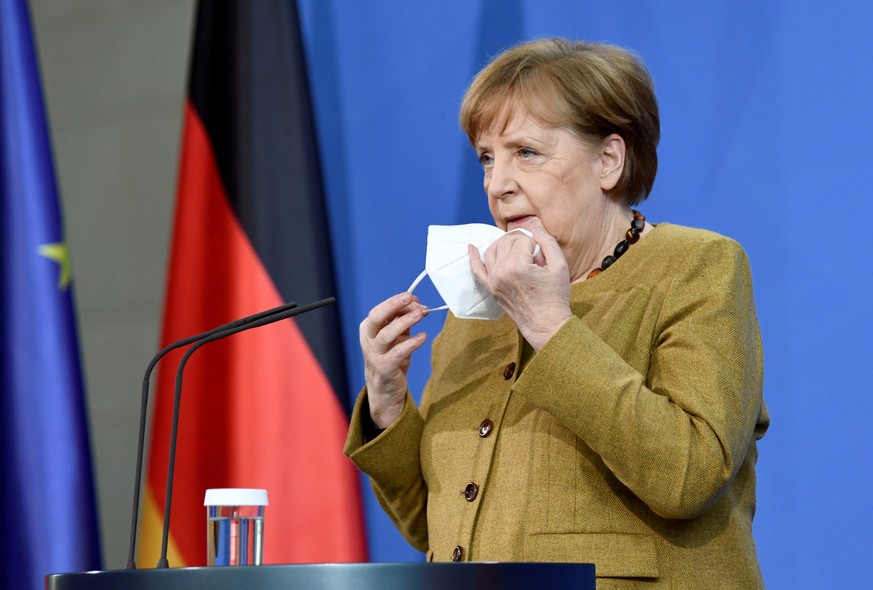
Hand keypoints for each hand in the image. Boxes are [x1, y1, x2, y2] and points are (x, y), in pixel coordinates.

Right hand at [360, 292, 427, 427]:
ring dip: (404, 322)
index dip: (397, 302)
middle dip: (393, 305)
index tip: (414, 298)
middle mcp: (368, 340)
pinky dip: (411, 343)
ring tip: (421, 314)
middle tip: (410, 297)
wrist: (384, 390)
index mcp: (368, 329)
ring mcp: (375, 355)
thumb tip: (417, 302)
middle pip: (376, 318)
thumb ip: (404, 321)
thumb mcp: (397, 338)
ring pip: (386, 334)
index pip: (381, 310)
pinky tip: (422, 337)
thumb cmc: (390, 359)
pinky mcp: (385, 368)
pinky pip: (397, 353)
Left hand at [469, 220, 571, 349]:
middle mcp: (501, 272)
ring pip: (492, 250)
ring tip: (518, 250)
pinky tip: (471, 248)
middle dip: (521, 242)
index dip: (536, 244)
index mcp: (517, 265)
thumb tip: (534, 224)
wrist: (547, 326)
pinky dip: (473, 258)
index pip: (523, 239)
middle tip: (535, 255)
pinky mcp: (491, 289)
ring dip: (504, 245)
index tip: (543, 258)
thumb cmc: (556, 297)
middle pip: (506, 242)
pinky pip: (478, 270)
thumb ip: (547, 241)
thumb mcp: (559, 266)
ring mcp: (493, 281)